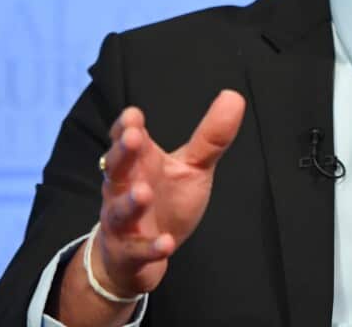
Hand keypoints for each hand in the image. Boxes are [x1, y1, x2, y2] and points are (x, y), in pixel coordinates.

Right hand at [91, 89, 245, 296]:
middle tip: (134, 138)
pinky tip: (165, 243)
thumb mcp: (191, 167)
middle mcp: (124, 188)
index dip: (127, 127)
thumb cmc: (165, 199)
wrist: (136, 255)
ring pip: (120, 210)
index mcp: (138, 163)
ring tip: (144, 192)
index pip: (125, 139)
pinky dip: (150, 247)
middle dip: (123, 153)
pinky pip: (136, 251)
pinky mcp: (128, 253)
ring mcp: (123, 222)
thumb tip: (234, 96)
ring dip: (130, 202)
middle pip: (117, 168)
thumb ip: (210, 137)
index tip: (134, 115)